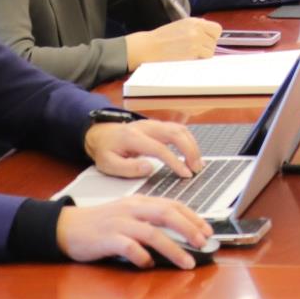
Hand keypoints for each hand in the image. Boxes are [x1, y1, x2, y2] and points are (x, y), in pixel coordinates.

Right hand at [57, 196, 212, 269]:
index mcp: (139, 202)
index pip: (172, 204)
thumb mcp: (128, 215)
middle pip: (167, 214)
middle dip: (189, 229)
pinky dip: (142, 256)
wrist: (66, 227)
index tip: (207, 230)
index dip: (193, 217)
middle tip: (203, 243)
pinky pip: (129, 247)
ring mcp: (118, 223)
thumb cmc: (100, 224)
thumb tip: (178, 233)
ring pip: (152, 233)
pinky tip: (148, 265)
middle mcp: (131, 210)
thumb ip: (150, 220)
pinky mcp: (106, 239)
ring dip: (174, 249)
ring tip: (187, 262)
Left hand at [84, 119, 202, 179]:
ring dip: (192, 145)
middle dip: (190, 151)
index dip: (175, 161)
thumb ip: (127, 168)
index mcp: (133, 137)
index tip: (185, 174)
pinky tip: (192, 154)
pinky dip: (189, 141)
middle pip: (175, 133)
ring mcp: (154, 124)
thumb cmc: (106, 150)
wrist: (102, 134)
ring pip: (180, 129)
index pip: (160, 148)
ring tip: (197, 163)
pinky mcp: (159, 125)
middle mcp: (146, 127)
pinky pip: (179, 129)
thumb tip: (149, 168)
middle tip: (196, 168)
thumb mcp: (108, 164)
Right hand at [123, 18, 221, 69]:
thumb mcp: (181, 26)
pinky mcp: (193, 51)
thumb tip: (210, 35)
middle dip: (207, 46)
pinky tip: (188, 58)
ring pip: (211, 50)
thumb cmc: (162, 38)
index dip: (212, 36)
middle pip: (215, 41)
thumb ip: (196, 28)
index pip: (217, 29)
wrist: (149, 47)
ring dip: (203, 54)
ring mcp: (196, 40)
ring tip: (190, 54)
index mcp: (194, 21)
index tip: (206, 41)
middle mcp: (197, 29)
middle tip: (195, 49)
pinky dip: (199, 60)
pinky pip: (205, 58)